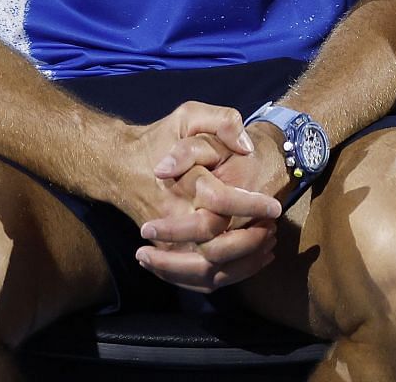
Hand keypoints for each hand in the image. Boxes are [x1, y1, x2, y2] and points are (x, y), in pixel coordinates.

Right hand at [135, 121, 291, 291]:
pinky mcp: (165, 254)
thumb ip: (222, 122)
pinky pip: (195, 279)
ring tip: (267, 245)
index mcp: (183, 183)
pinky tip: (250, 262)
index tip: (275, 207)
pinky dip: (225, 277)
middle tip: (272, 228)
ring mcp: (166, 241)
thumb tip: (245, 147)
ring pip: (206, 271)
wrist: (120, 164)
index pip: (221, 202)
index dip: (252, 206)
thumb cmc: (161, 138)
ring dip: (243, 263)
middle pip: (214, 246)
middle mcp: (173, 217)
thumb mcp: (190, 115)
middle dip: (250, 241)